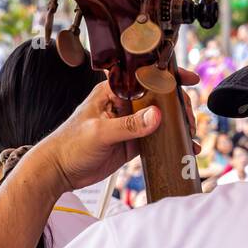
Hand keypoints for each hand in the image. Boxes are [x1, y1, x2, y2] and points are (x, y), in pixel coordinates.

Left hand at [35, 67, 199, 195]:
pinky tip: (184, 148)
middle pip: (158, 99)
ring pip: (160, 119)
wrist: (58, 171)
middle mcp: (122, 106)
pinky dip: (170, 143)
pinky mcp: (131, 143)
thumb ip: (128, 125)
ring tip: (190, 134)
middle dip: (178, 106)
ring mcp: (128, 125)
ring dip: (177, 125)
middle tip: (188, 119)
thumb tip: (156, 116)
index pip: (143, 78)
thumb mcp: (99, 132)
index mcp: (112, 93)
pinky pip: (156, 140)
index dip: (167, 76)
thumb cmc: (68, 145)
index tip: (187, 78)